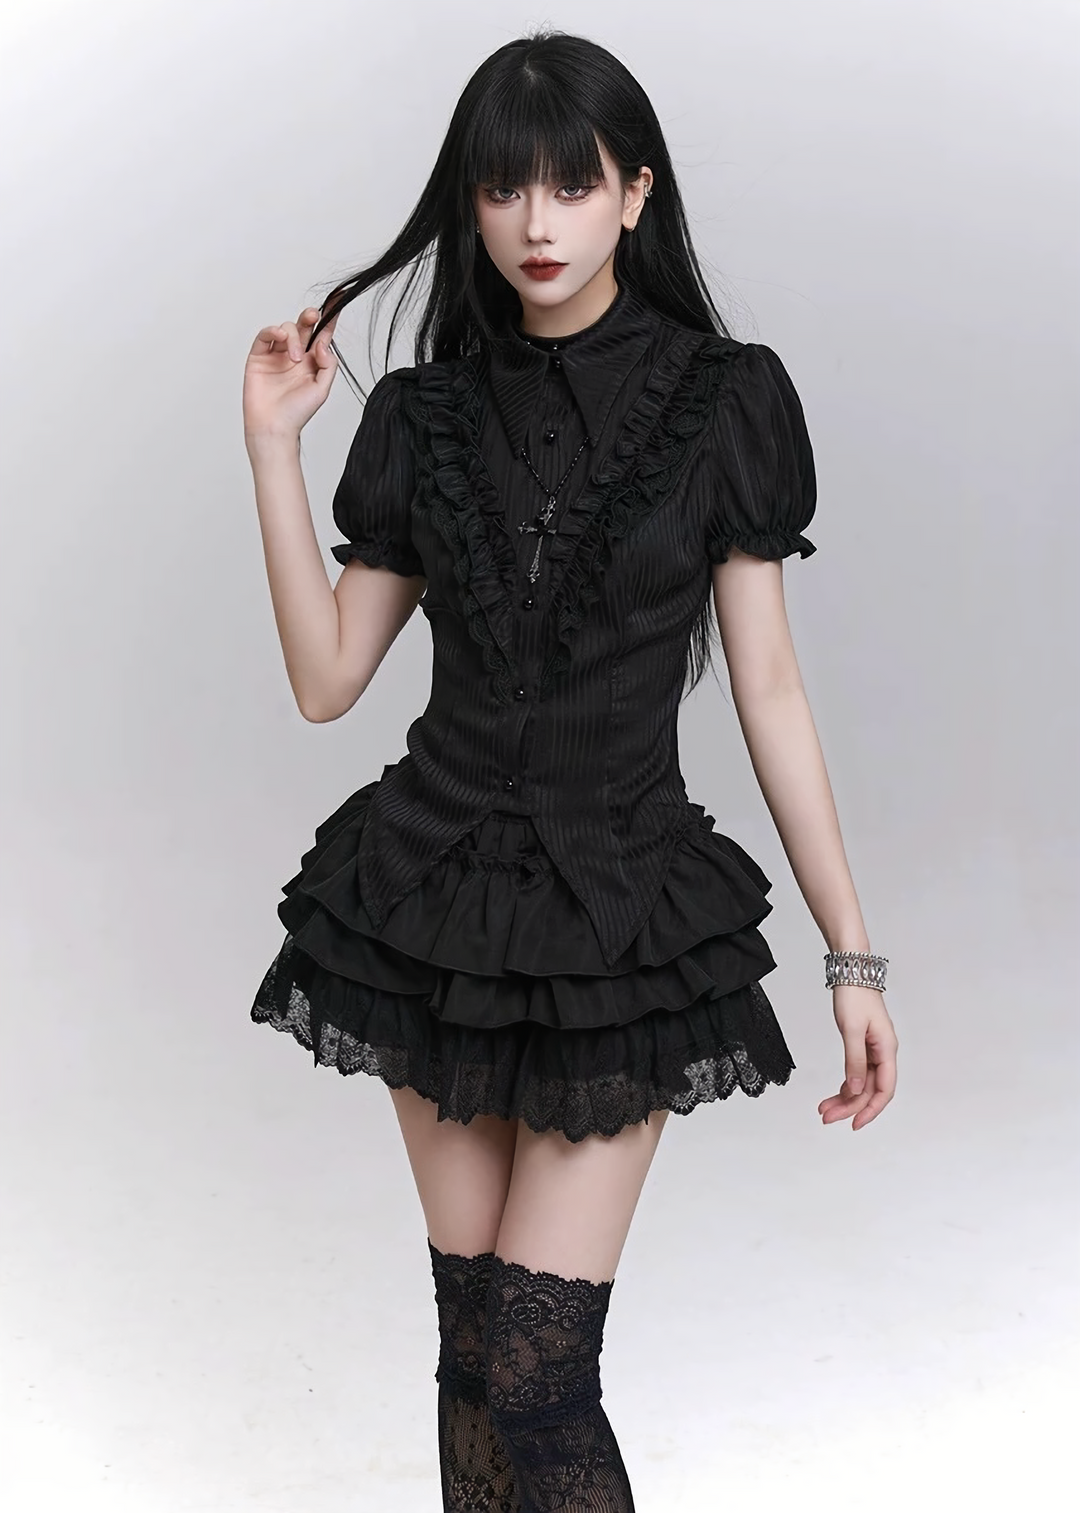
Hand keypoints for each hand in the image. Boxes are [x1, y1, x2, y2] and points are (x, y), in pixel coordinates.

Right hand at [243, 306, 339, 441]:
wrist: (273, 427)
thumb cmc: (297, 413)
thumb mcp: (322, 389)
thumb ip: (328, 365)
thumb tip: (323, 343)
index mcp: (311, 362)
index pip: (321, 335)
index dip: (329, 318)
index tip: (338, 301)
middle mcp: (294, 355)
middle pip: (304, 326)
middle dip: (310, 317)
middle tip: (314, 315)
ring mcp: (276, 355)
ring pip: (286, 329)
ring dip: (292, 337)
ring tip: (294, 358)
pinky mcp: (259, 356)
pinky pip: (265, 335)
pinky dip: (273, 331)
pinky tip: (280, 338)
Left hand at [818, 985, 897, 1129]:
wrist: (852, 972)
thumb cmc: (854, 995)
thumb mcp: (851, 1030)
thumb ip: (854, 1061)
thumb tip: (854, 1090)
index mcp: (887, 1049)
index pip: (884, 1089)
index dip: (871, 1109)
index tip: (854, 1123)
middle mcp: (883, 1052)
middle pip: (870, 1089)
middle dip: (849, 1106)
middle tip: (826, 1117)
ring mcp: (874, 1049)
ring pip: (862, 1082)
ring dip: (845, 1097)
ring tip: (824, 1109)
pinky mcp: (864, 1044)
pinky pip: (858, 1072)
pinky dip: (846, 1084)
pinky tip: (835, 1094)